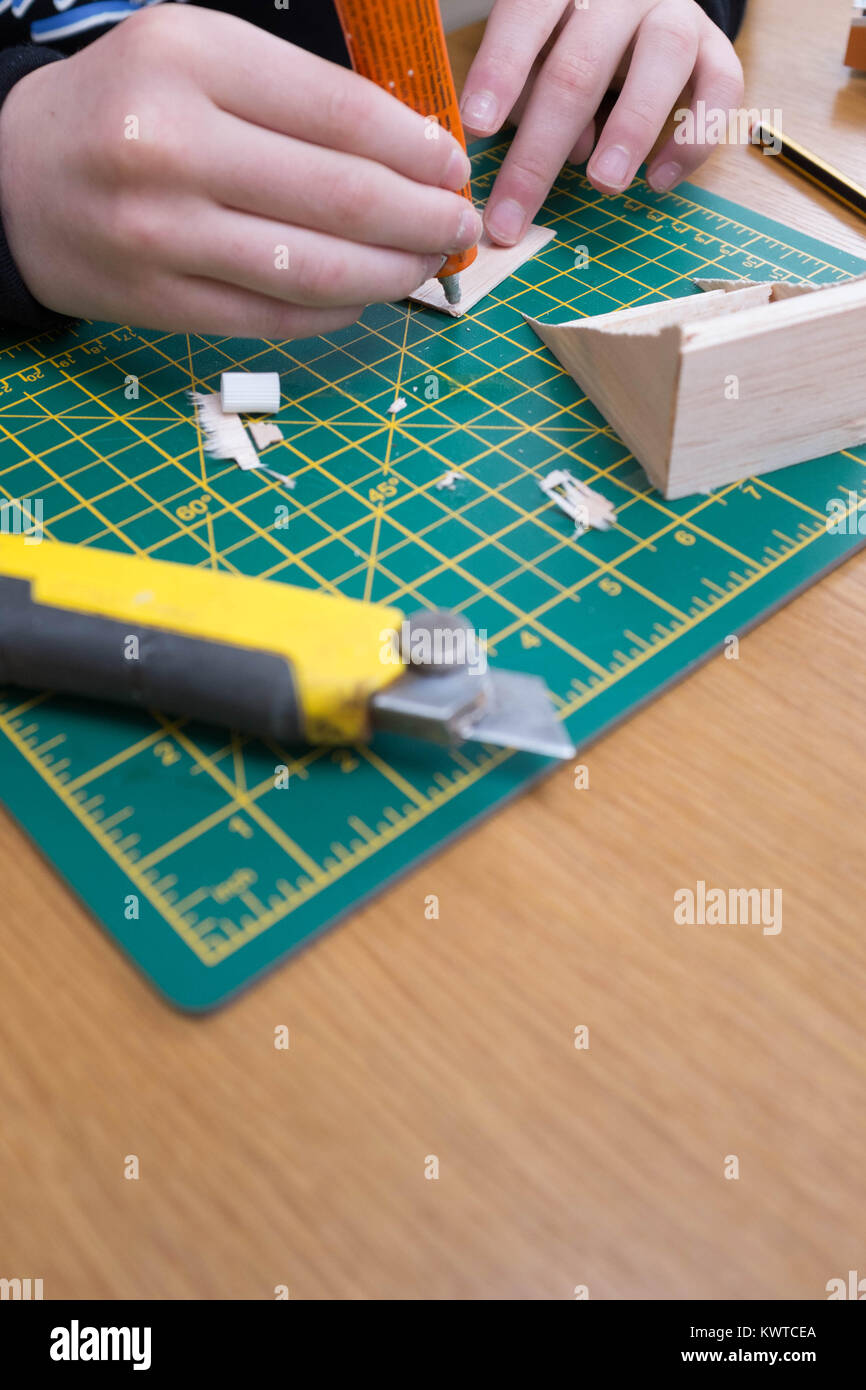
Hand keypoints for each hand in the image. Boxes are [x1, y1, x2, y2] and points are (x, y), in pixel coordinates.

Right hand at [0, 6, 481, 335]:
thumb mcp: (197, 53)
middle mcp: (173, 147)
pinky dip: (337, 310)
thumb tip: (411, 153)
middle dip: (424, 217)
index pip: (341, 113)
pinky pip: (277, 318)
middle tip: (461, 225)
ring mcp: (164, 235)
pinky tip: (366, 294)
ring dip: (394, 273)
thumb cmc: (125, 108)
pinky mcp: (161, 303)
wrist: (14, 178)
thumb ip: (295, 92)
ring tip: (428, 262)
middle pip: (343, 198)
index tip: (454, 166)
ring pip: (318, 270)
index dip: (418, 148)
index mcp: (189, 59)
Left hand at [460, 0, 743, 245]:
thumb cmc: (569, 42)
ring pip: (663, 55)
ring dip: (632, 126)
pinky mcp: (716, 47)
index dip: (500, 71)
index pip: (525, 16)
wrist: (643, 9)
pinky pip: (721, 87)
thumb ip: (530, 92)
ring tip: (604, 184)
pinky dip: (692, 139)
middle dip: (542, 150)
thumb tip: (563, 150)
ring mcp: (676, 12)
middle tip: (513, 214)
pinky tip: (658, 182)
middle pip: (580, 63)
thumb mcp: (534, 55)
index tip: (477, 128)